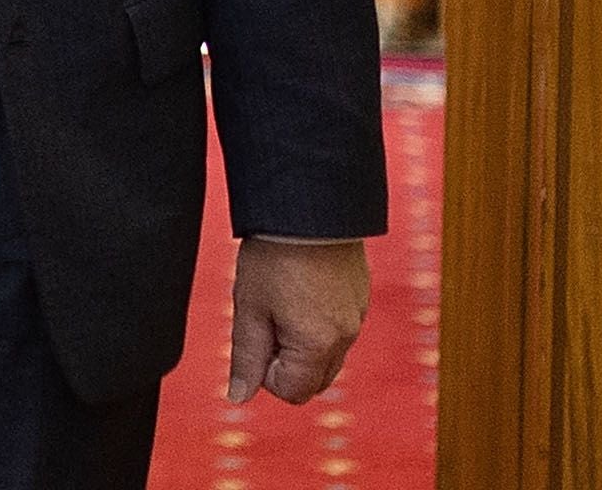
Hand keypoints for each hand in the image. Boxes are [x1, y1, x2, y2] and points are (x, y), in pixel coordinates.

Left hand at [227, 238, 368, 405]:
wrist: (310, 205)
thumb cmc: (274, 254)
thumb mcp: (251, 307)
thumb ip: (246, 357)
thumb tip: (239, 397)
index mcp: (317, 345)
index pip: (293, 392)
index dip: (266, 373)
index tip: (256, 335)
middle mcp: (345, 336)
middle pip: (315, 380)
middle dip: (288, 364)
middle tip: (267, 320)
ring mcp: (357, 316)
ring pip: (329, 355)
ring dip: (304, 344)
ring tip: (283, 299)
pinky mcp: (361, 296)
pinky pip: (341, 329)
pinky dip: (320, 324)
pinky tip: (301, 288)